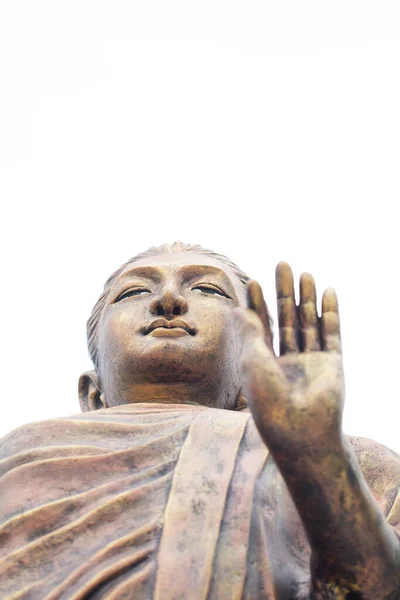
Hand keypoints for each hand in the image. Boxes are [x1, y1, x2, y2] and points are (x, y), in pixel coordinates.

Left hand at [234, 262, 344, 457]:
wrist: (301, 432)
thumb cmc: (268, 400)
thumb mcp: (252, 361)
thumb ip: (249, 332)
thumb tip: (236, 309)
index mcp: (263, 361)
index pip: (261, 324)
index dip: (258, 303)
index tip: (254, 281)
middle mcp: (287, 359)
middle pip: (286, 317)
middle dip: (284, 292)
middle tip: (283, 263)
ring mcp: (310, 360)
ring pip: (309, 322)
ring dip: (307, 298)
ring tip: (305, 273)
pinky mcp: (332, 363)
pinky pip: (332, 333)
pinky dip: (331, 312)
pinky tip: (328, 292)